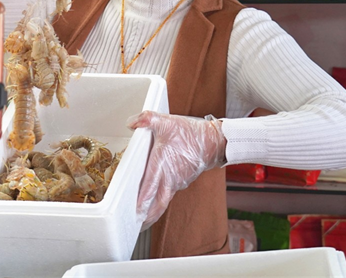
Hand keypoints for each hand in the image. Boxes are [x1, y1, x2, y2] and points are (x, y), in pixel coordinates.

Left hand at [127, 111, 225, 230]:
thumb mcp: (167, 122)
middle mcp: (169, 179)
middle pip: (156, 205)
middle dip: (146, 217)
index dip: (140, 204)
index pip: (148, 190)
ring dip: (153, 210)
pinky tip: (155, 197)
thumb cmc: (191, 134)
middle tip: (135, 225)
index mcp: (162, 166)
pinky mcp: (182, 181)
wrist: (214, 141)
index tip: (132, 214)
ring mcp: (177, 182)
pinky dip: (161, 198)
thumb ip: (147, 119)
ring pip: (163, 200)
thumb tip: (131, 122)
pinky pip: (169, 193)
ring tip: (142, 216)